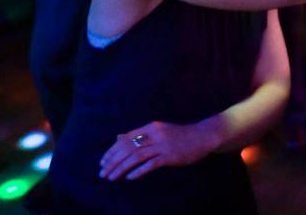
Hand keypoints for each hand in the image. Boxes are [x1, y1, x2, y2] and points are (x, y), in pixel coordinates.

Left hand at [99, 120, 215, 180]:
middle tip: (103, 173)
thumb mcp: (158, 130)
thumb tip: (118, 137)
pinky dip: (138, 171)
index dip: (112, 151)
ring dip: (121, 168)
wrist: (203, 136)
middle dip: (112, 161)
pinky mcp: (170, 156)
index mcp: (150, 127)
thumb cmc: (179, 134)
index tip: (102, 162)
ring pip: (136, 157)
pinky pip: (151, 164)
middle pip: (128, 148)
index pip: (125, 139)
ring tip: (111, 177)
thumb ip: (139, 134)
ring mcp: (163, 145)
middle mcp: (155, 134)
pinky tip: (130, 178)